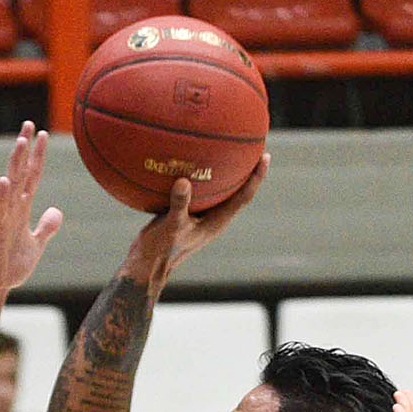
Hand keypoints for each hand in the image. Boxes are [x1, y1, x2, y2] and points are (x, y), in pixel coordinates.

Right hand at [0, 123, 63, 301]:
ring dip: (15, 163)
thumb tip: (57, 210)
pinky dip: (2, 196)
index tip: (42, 135)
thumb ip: (46, 226)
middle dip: (25, 149)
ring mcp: (3, 217)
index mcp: (22, 209)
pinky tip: (4, 180)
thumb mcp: (36, 244)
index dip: (37, 156)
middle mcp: (12, 207)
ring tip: (20, 141)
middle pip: (20, 172)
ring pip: (10, 184)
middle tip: (29, 124)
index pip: (32, 176)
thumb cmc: (12, 265)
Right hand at [129, 160, 267, 280]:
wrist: (146, 266)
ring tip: (226, 147)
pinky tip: (188, 158)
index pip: (243, 196)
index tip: (265, 156)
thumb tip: (183, 181)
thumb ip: (179, 205)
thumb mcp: (171, 226)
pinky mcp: (185, 212)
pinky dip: (196, 175)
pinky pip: (196, 190)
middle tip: (255, 145)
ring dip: (223, 171)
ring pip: (217, 189)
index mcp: (217, 222)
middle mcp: (212, 218)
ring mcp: (199, 215)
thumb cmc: (162, 251)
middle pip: (237, 190)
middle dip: (246, 169)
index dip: (256, 177)